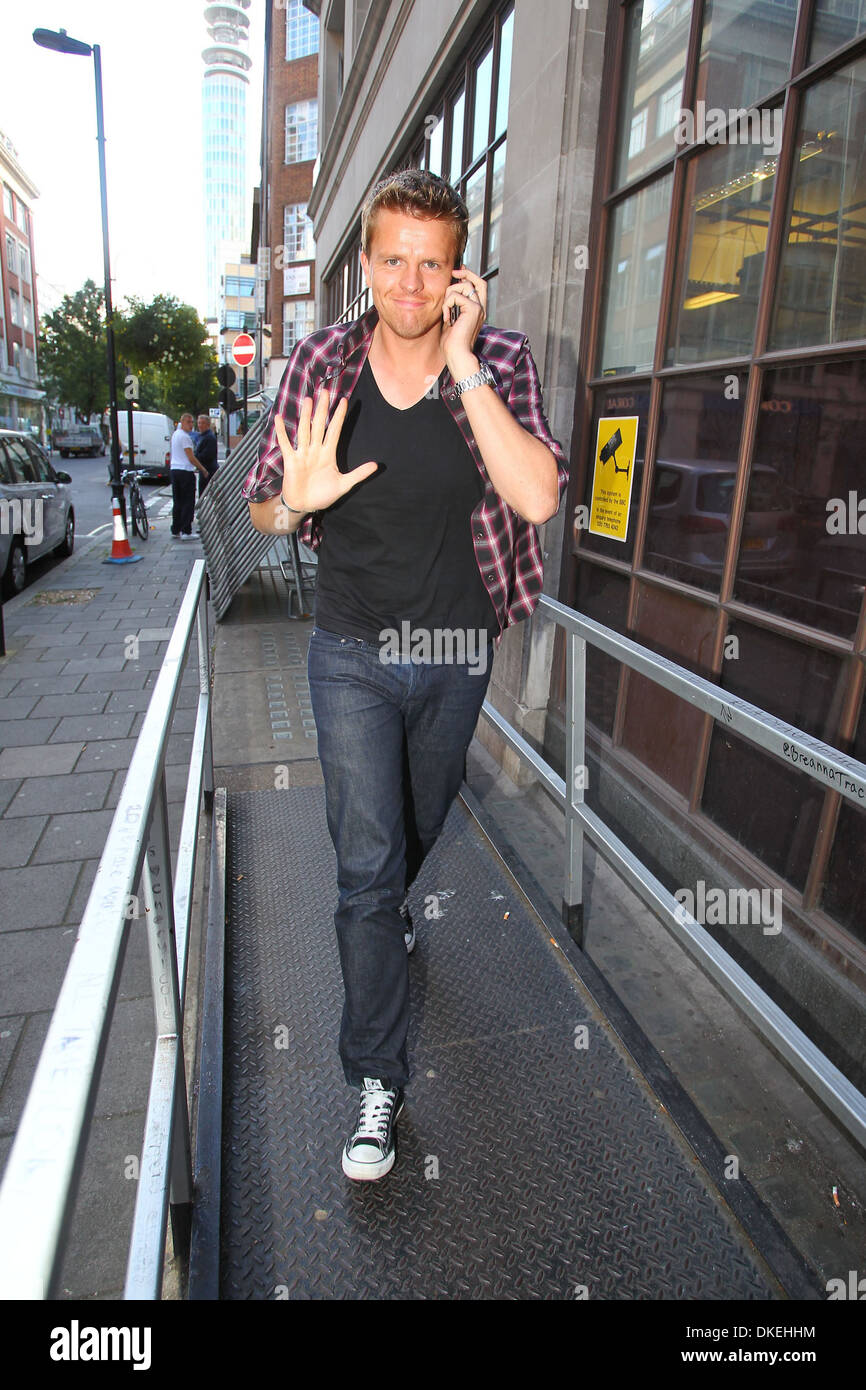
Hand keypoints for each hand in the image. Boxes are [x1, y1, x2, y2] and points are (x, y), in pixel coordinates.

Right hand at [275, 389, 376, 512]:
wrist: (304, 506)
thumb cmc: (322, 496)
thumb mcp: (344, 484)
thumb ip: (359, 474)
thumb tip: (376, 465)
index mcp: (328, 454)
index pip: (335, 430)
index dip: (339, 416)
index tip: (344, 400)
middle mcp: (315, 450)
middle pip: (319, 425)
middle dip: (323, 409)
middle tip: (325, 391)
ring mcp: (302, 454)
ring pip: (304, 430)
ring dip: (305, 415)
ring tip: (308, 399)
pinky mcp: (291, 460)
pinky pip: (285, 443)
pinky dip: (282, 432)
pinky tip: (279, 418)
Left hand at [441, 266, 485, 376]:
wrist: (457, 355)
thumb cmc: (452, 344)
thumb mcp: (450, 321)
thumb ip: (451, 308)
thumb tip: (446, 296)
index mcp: (476, 311)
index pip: (478, 287)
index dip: (469, 276)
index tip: (457, 273)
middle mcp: (480, 308)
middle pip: (479, 281)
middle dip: (466, 273)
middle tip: (453, 273)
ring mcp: (478, 308)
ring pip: (464, 285)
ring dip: (450, 294)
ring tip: (446, 311)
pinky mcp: (473, 310)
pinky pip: (456, 296)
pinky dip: (447, 304)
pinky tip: (447, 318)